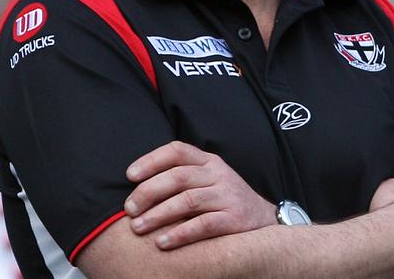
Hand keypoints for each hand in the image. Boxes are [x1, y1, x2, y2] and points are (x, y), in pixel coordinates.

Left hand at [124, 141, 274, 249]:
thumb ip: (181, 177)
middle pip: (178, 176)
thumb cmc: (223, 201)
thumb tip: (136, 187)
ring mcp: (228, 195)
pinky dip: (180, 233)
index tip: (130, 176)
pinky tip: (162, 242)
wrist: (263, 219)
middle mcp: (218, 174)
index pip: (177, 151)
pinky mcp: (235, 219)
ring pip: (188, 200)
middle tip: (129, 209)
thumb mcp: (207, 180)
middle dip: (148, 192)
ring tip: (138, 227)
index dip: (151, 160)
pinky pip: (203, 225)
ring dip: (158, 214)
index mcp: (209, 161)